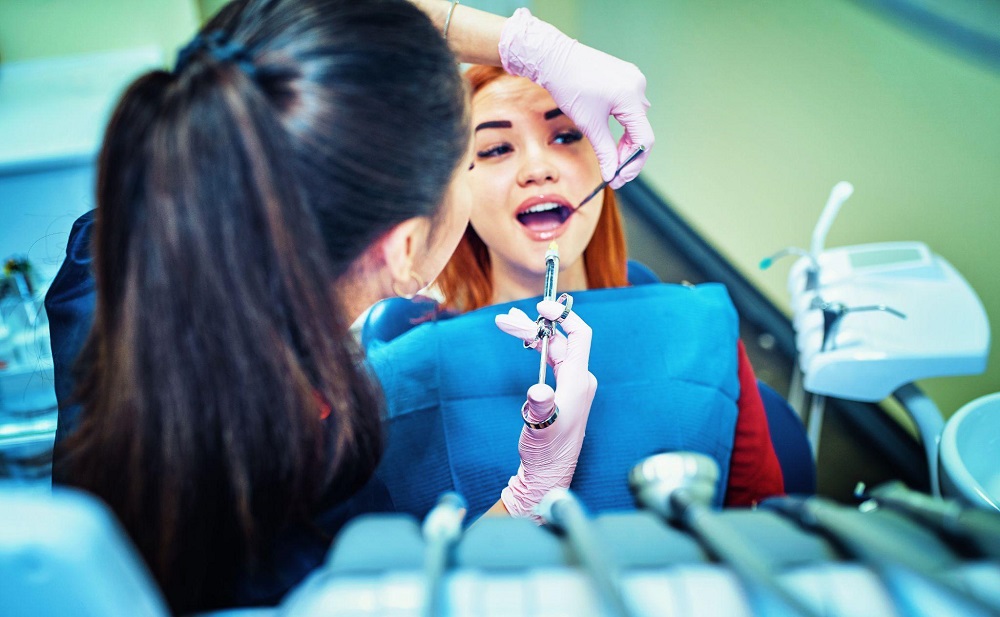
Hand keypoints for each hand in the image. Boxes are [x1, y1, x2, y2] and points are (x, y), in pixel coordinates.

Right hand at [494, 300, 596, 520]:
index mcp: (578, 381)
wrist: (546, 473)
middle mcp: (577, 380)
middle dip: (534, 327)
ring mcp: (569, 385)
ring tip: (506, 323)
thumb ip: (541, 406)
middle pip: (558, 341)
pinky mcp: (559, 392)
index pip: (579, 337)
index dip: (564, 317)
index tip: (543, 306)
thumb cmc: (546, 452)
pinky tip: (522, 342)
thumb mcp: (541, 427)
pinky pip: (547, 361)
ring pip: (550, 349)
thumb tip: (539, 391)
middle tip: (507, 319)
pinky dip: (533, 349)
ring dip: (530, 336)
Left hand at [499, 9, 653, 188]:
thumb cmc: (569, 86)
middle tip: (613, 172)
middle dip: (627, 154)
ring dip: (624, 141)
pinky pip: (630, 107)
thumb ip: (604, 151)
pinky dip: (622, 125)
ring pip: (635, 120)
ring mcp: (633, 80)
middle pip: (641, 130)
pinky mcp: (625, 78)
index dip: (633, 163)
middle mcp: (638, 87)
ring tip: (609, 155)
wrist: (555, 58)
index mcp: (632, 97)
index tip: (619, 178)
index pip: (643, 139)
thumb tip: (611, 173)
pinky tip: (610, 135)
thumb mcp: (589, 124)